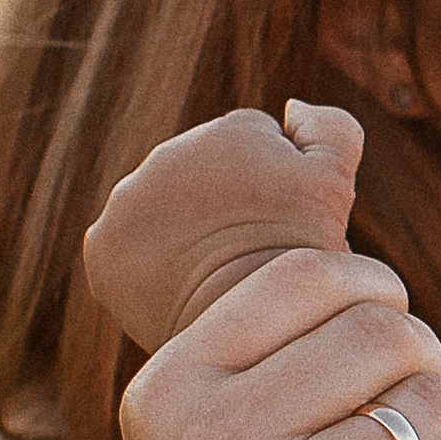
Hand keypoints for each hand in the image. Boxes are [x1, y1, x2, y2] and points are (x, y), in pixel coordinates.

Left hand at [86, 98, 363, 354]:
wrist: (257, 331)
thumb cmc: (306, 262)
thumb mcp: (338, 186)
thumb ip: (329, 127)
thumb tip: (291, 107)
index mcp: (231, 132)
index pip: (251, 148)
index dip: (274, 189)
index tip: (283, 225)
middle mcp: (169, 154)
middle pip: (200, 177)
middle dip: (222, 207)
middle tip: (249, 253)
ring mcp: (129, 199)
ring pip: (161, 212)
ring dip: (183, 233)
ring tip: (216, 274)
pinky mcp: (103, 247)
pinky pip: (126, 249)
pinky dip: (148, 268)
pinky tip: (180, 289)